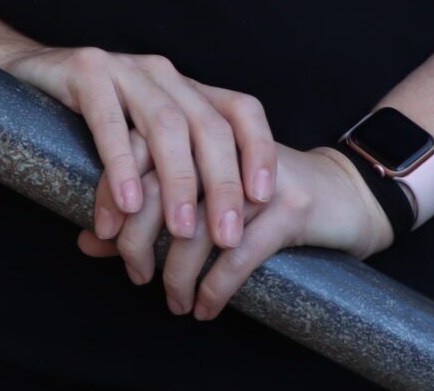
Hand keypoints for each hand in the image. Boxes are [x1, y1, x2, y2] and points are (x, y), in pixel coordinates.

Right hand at [0, 41, 277, 270]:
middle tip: (227, 237)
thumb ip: (162, 183)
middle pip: (209, 124)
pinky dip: (122, 164)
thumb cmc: (79, 121)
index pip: (240, 109)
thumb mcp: (134, 147)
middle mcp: (161, 73)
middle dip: (223, 183)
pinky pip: (110, 120)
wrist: (15, 74)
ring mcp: (124, 68)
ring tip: (181, 232)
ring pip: (166, 124)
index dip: (259, 149)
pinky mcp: (85, 71)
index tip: (266, 197)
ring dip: (178, 183)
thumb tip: (192, 251)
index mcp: (182, 87)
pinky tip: (128, 204)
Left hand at [77, 140, 394, 320]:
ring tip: (172, 299)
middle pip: (163, 185)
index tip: (100, 234)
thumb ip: (146, 209)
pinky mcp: (290, 206)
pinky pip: (239, 253)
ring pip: (198, 225)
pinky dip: (215, 287)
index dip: (114, 192)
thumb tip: (88, 240)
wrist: (345, 194)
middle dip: (140, 238)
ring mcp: (259, 173)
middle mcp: (227, 143)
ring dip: (177, 272)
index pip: (140, 147)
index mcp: (200, 127)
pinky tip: (203, 305)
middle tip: (135, 274)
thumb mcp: (205, 195)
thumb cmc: (264, 197)